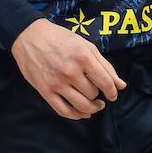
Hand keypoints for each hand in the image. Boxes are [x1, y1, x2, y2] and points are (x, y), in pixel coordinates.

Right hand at [10, 19, 125, 119]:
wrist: (30, 36)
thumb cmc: (60, 38)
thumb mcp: (85, 45)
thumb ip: (105, 65)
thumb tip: (121, 85)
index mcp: (82, 56)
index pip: (105, 81)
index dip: (113, 92)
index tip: (113, 95)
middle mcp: (70, 70)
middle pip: (93, 94)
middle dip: (98, 95)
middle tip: (97, 92)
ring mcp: (56, 82)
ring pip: (81, 106)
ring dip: (91, 108)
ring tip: (94, 105)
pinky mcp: (45, 91)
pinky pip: (64, 111)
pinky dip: (76, 115)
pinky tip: (82, 112)